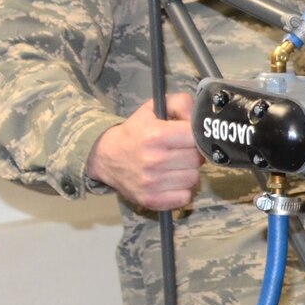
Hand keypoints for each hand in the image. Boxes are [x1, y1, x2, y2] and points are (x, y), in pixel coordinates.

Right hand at [87, 93, 202, 210]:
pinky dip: (181, 190)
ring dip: (187, 172)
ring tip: (173, 166)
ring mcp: (152, 183)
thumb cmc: (136, 132)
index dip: (197, 136)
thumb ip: (181, 103)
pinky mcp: (151, 200)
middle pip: (198, 159)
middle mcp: (154, 160)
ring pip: (194, 179)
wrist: (105, 157)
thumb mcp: (154, 109)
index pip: (196, 137)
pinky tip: (170, 181)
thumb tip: (199, 118)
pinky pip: (185, 197)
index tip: (188, 137)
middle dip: (193, 154)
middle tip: (180, 151)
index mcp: (156, 135)